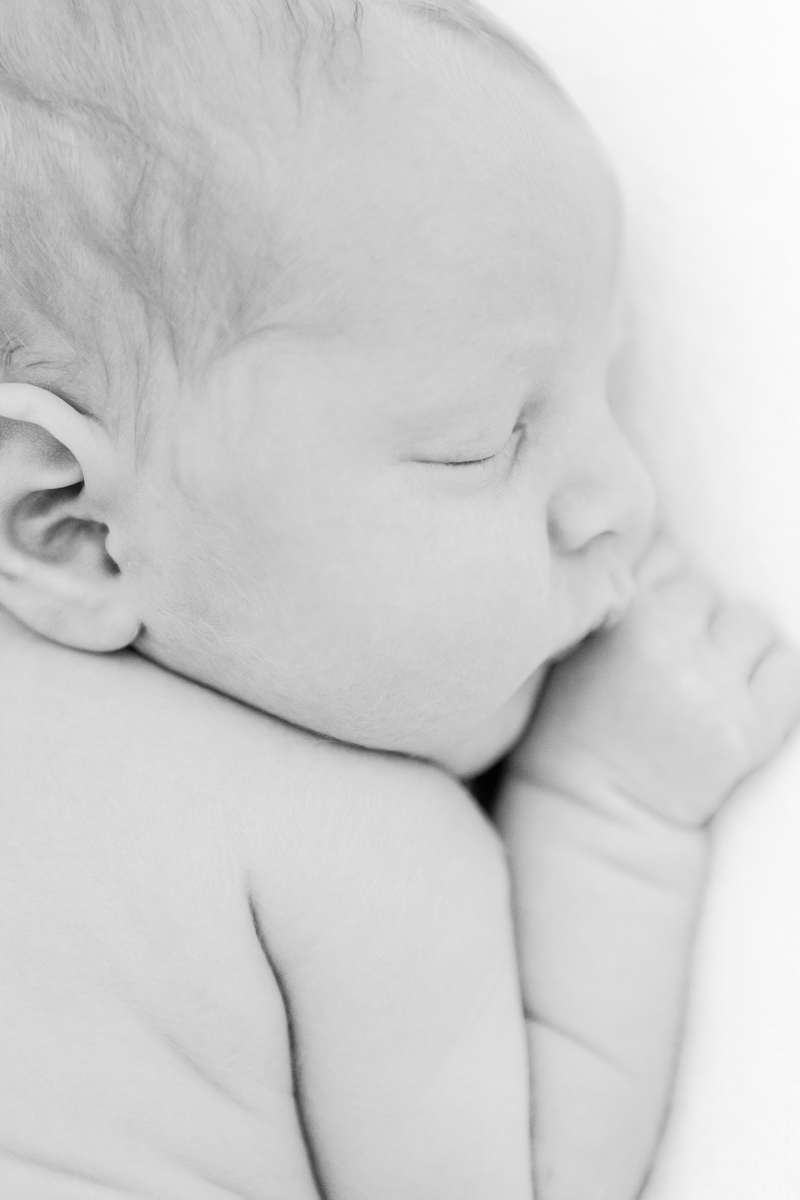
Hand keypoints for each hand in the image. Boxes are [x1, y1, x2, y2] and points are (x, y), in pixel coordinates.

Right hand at [512, 535, 799, 826]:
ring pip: (750, 624)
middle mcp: (670, 644)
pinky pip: (788, 669)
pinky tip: (736, 700)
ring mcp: (714, 688)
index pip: (665, 558)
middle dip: (693, 619)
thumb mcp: (576, 642)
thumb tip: (675, 548)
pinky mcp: (750, 730)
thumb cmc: (578, 721)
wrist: (594, 811)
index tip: (640, 631)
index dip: (655, 592)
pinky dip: (769, 679)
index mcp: (620, 615)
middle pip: (707, 589)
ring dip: (734, 646)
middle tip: (669, 663)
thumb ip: (621, 590)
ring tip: (705, 680)